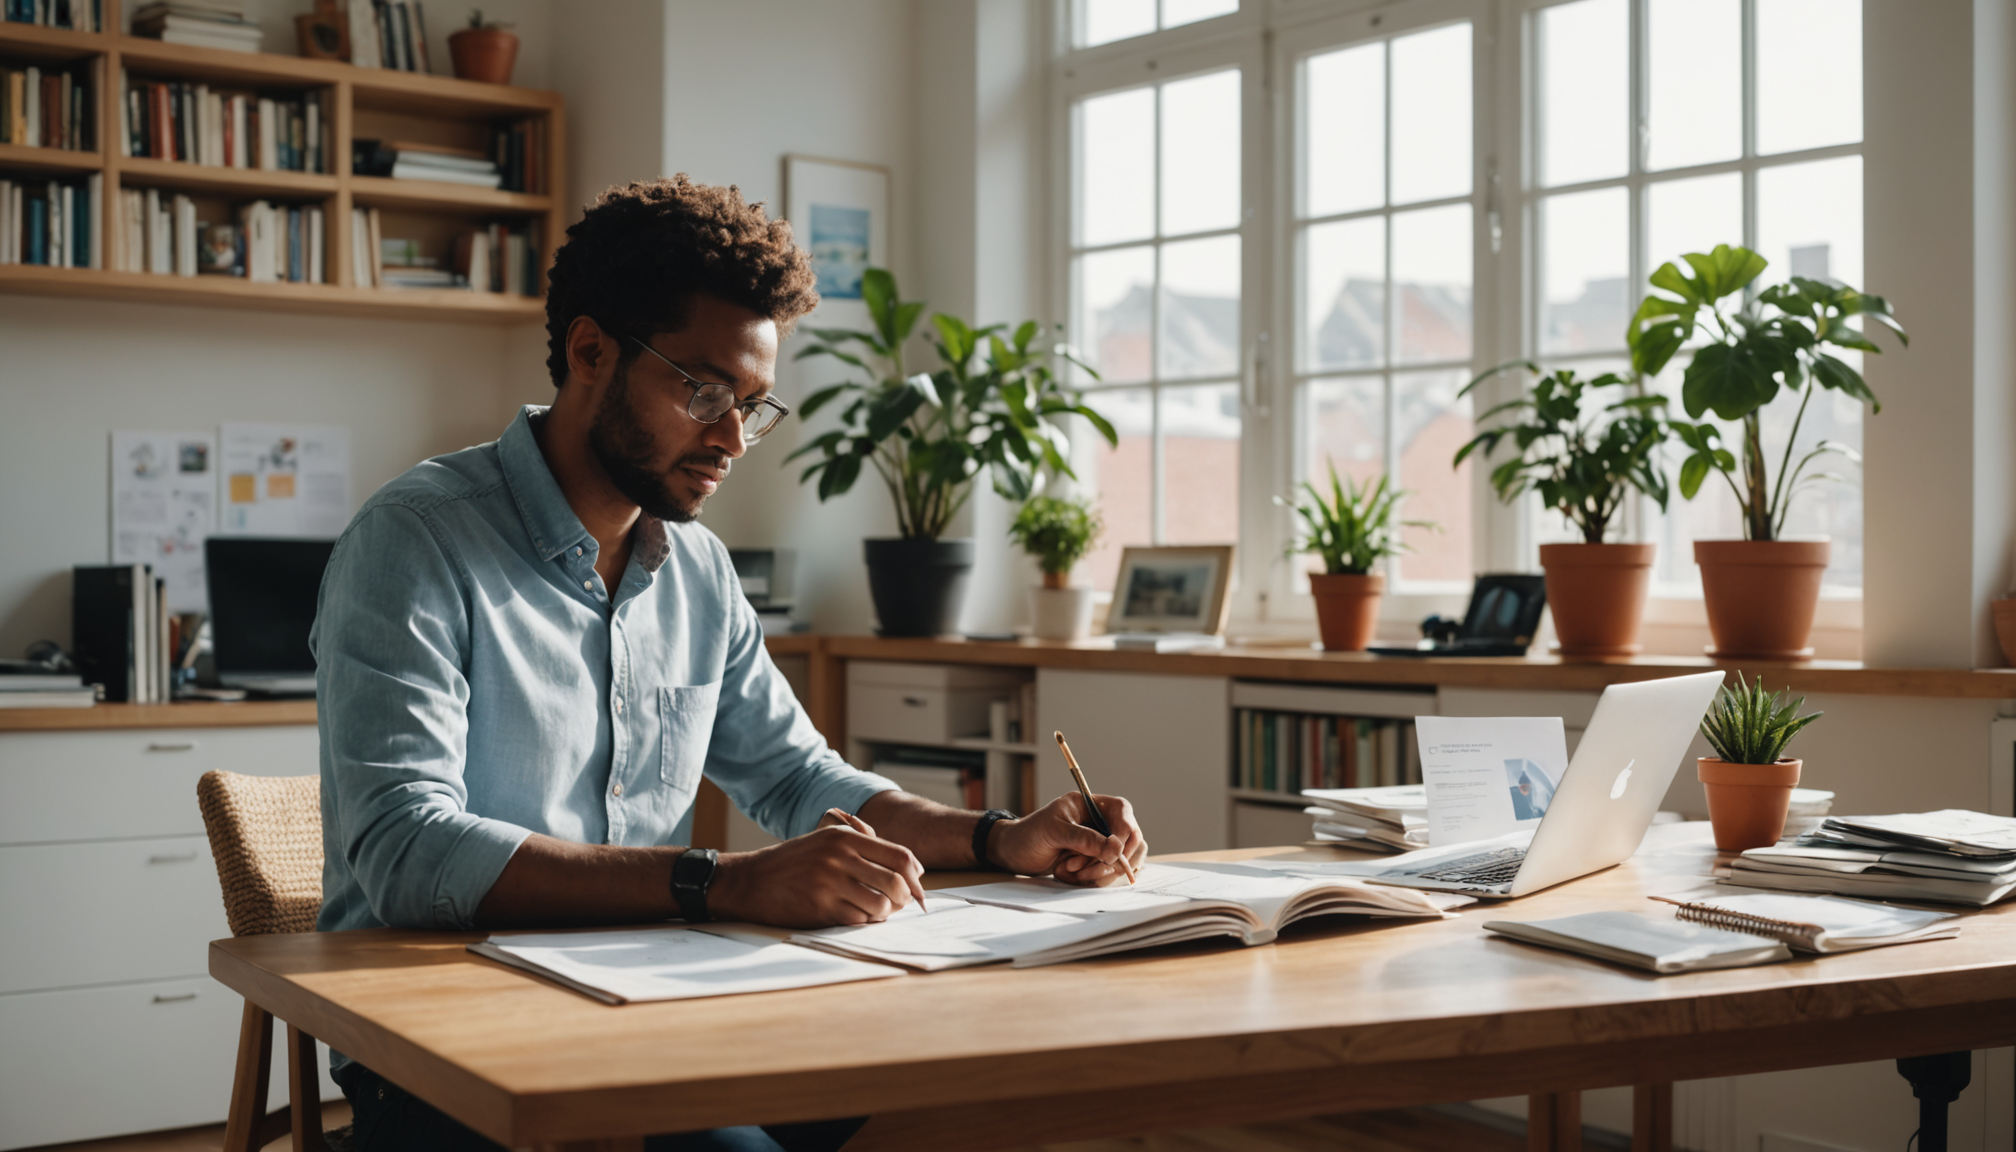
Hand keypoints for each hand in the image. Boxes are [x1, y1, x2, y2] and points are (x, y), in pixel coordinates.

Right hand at [708, 809, 925, 927]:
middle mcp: (840, 857)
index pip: (900, 855)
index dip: (916, 876)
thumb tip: (912, 864)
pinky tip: (856, 916)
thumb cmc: (794, 861)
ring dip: (886, 913)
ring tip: (878, 911)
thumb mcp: (827, 839)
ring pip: (881, 905)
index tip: (918, 888)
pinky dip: (864, 922)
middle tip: (901, 904)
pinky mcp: (820, 908)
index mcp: (845, 837)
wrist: (751, 880)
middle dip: (905, 898)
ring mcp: (830, 883)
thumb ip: (865, 843)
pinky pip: (859, 921)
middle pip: (896, 883)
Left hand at [989, 792, 1147, 886]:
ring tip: (1069, 869)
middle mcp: (1100, 823)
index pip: (1123, 812)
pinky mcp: (1095, 862)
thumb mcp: (1055, 832)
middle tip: (1086, 869)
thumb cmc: (1029, 835)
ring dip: (1099, 871)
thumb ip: (1085, 839)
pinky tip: (1069, 874)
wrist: (1012, 854)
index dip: (1124, 832)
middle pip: (1131, 839)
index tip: (1114, 852)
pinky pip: (1108, 874)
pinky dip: (1092, 879)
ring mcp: (1099, 843)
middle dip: (1111, 859)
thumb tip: (1115, 849)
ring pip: (1121, 861)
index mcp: (1091, 804)